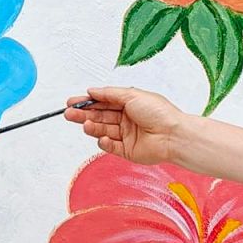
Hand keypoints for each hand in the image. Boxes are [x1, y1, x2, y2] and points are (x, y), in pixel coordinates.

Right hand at [66, 86, 186, 165]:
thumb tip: (92, 91)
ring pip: (103, 130)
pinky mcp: (127, 151)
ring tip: (85, 124)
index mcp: (129, 105)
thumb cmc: (159, 113)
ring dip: (92, 127)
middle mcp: (126, 120)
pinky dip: (105, 142)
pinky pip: (111, 147)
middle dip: (84, 114)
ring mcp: (126, 136)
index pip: (103, 103)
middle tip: (69, 113)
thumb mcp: (132, 95)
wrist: (173, 135)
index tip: (72, 102)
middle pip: (100, 116)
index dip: (87, 102)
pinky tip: (103, 138)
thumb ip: (109, 94)